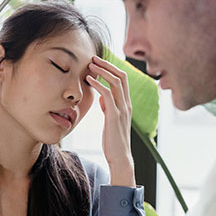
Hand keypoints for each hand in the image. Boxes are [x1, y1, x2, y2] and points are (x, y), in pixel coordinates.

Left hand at [87, 56, 134, 186]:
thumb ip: (109, 108)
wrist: (120, 157)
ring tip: (90, 65)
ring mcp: (122, 109)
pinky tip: (89, 80)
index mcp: (127, 104)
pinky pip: (107, 94)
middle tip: (94, 58)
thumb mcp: (111, 120)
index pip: (123, 79)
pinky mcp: (114, 116)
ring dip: (102, 71)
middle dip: (107, 65)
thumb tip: (103, 98)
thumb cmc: (114, 140)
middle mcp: (127, 104)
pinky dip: (98, 84)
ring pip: (115, 82)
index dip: (112, 68)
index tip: (99, 62)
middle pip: (121, 76)